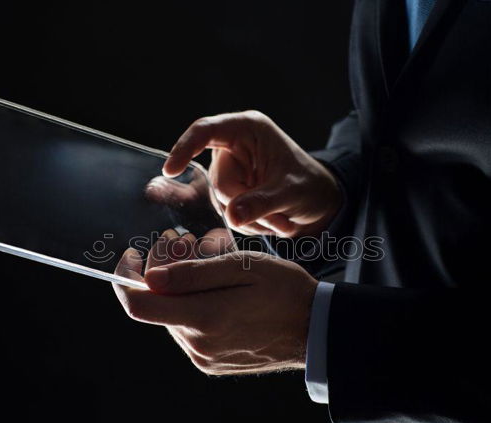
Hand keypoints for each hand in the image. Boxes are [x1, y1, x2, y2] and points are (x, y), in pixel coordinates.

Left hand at [112, 233, 317, 374]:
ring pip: (172, 314)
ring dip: (181, 285)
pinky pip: (188, 328)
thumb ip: (194, 273)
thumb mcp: (243, 267)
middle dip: (163, 269)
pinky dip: (194, 304)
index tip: (134, 254)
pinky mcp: (211, 362)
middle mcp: (197, 344)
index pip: (137, 303)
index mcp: (203, 318)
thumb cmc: (284, 290)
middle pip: (157, 303)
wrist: (314, 329)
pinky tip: (217, 287)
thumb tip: (150, 277)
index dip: (125, 276)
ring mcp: (203, 356)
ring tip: (211, 260)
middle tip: (189, 242)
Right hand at [163, 111, 341, 237]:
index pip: (205, 131)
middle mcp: (233, 147)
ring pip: (222, 203)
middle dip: (245, 206)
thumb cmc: (309, 185)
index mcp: (247, 129)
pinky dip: (248, 224)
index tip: (171, 170)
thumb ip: (262, 203)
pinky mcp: (231, 191)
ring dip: (249, 219)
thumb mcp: (291, 192)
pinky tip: (270, 221)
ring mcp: (230, 170)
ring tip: (279, 219)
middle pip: (218, 182)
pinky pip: (227, 214)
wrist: (319, 201)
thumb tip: (232, 216)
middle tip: (277, 219)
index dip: (184, 148)